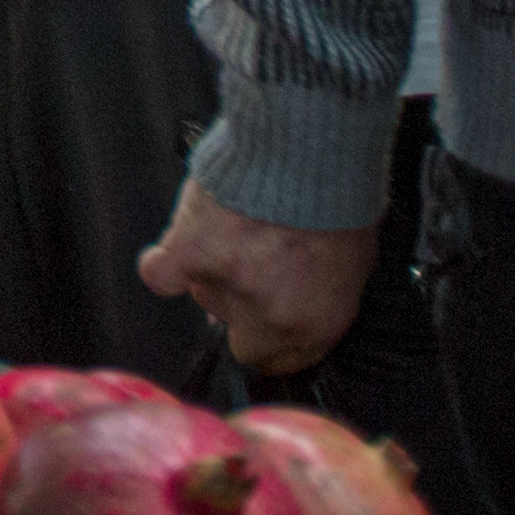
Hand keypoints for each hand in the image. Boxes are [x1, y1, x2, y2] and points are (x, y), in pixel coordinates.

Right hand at [141, 180, 379, 375]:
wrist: (307, 153)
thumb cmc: (337, 196)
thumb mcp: (353, 260)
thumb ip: (321, 292)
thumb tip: (298, 295)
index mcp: (317, 321)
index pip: (287, 361)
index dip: (279, 342)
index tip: (274, 326)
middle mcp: (271, 313)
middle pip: (244, 342)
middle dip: (247, 317)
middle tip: (254, 281)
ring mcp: (227, 286)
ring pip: (206, 299)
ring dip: (215, 275)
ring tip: (232, 235)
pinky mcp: (190, 253)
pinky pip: (161, 276)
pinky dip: (164, 268)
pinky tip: (174, 258)